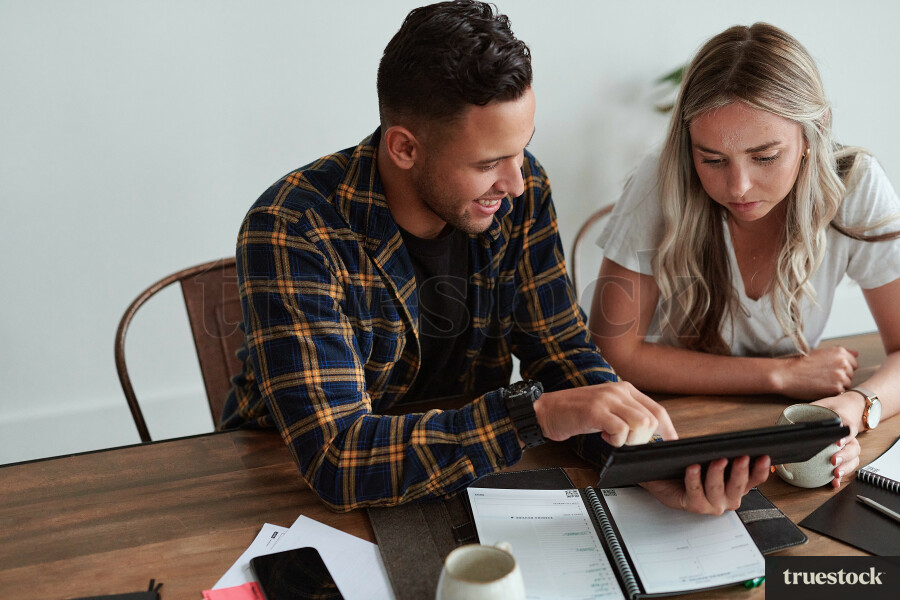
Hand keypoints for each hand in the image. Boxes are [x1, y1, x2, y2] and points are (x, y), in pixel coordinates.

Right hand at [534, 381, 676, 445]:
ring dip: (630, 441)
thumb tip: (650, 434)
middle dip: (643, 440)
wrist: (545, 410)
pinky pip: (620, 430)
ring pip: (640, 425)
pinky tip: (604, 437)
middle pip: (651, 420)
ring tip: (614, 439)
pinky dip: (616, 441)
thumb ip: (627, 415)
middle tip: (625, 443)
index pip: (658, 410)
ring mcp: (607, 399)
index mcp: (625, 389)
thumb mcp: (607, 409)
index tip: (670, 443)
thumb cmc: (575, 413)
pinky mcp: (595, 411)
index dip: (667, 430)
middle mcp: (618, 390)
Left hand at [640, 455, 770, 514]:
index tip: (764, 456)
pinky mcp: (694, 506)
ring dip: (718, 474)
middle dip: (740, 471)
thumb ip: (726, 452)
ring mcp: (712, 504)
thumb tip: (736, 440)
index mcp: (737, 486)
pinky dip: (694, 478)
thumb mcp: (712, 458)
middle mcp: (728, 498)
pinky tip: (693, 467)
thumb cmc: (693, 468)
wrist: (666, 479)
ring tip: (718, 460)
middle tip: (741, 457)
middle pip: (738, 486)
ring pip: (717, 489)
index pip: (755, 479)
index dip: (761, 469)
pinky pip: (695, 491)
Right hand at [772, 347, 858, 399]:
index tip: (829, 370)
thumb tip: (857, 354)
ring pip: (847, 384)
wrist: (786, 374)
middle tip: (822, 377)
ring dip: (837, 385)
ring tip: (820, 382)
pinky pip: (841, 393)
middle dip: (840, 377)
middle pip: (851, 374)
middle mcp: (843, 363)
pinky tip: (820, 388)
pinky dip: (832, 392)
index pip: (853, 363)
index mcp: (840, 352)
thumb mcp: (821, 353)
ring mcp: (841, 376)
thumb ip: (842, 354)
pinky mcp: (836, 388)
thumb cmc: (800, 364)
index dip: (841, 368)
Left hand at [812, 393, 863, 487]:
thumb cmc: (829, 409)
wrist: (844, 409)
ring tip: (835, 474)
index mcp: (844, 422)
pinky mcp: (846, 456)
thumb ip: (804, 414)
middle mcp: (849, 437)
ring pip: (853, 459)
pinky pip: (847, 467)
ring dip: (845, 468)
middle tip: (833, 460)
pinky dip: (842, 476)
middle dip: (844, 455)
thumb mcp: (817, 406)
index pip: (848, 428)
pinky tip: (834, 482)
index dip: (844, 436)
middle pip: (853, 447)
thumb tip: (780, 424)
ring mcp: (850, 447)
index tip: (837, 442)